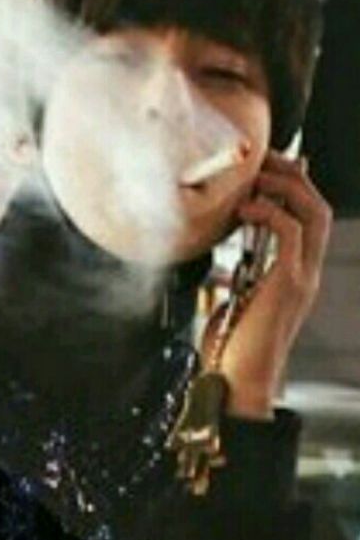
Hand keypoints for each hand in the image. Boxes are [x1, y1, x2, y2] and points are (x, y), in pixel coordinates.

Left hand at [203, 150, 332, 419]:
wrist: (238, 381)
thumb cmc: (232, 345)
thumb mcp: (235, 302)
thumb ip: (239, 279)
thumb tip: (223, 262)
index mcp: (294, 274)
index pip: (306, 220)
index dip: (291, 189)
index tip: (264, 170)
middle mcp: (306, 272)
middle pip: (317, 208)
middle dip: (293, 176)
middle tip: (263, 159)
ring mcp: (302, 277)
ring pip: (314, 214)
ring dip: (286, 186)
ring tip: (257, 175)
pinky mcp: (288, 283)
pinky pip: (290, 232)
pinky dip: (271, 211)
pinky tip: (246, 209)